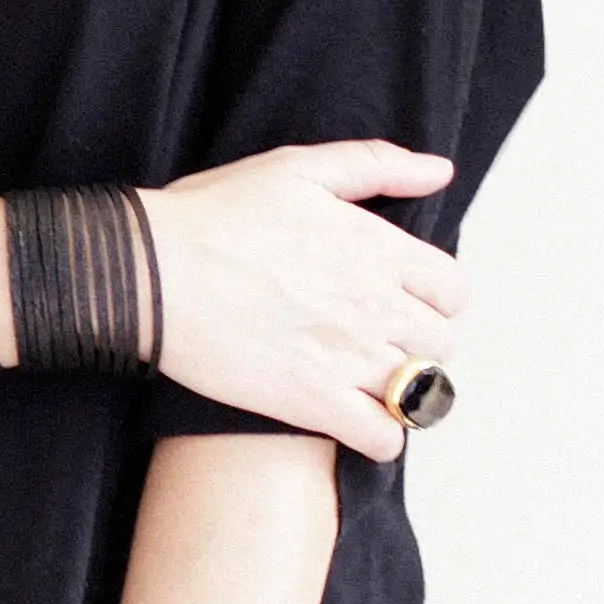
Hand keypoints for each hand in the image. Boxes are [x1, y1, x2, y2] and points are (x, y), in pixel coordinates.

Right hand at [138, 139, 463, 460]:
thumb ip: (376, 164)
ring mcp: (348, 358)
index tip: (405, 299)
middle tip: (382, 339)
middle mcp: (374, 306)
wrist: (150, 271)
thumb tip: (440, 170)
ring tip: (370, 381)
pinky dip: (382, 436)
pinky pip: (383, 438)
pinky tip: (357, 418)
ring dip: (403, 389)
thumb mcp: (297, 167)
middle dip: (420, 342)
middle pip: (441, 343)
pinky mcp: (313, 402)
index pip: (453, 290)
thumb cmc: (213, 215)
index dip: (434, 296)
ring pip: (420, 392)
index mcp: (377, 248)